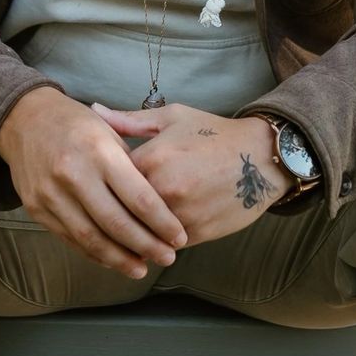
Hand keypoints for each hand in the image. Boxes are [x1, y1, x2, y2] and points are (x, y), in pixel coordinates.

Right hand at [0, 86, 187, 279]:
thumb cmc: (77, 124)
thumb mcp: (110, 132)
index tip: (178, 238)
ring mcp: (51, 194)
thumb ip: (132, 167)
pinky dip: (94, 253)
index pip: (138, 197)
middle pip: (116, 223)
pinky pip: (71, 239)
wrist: (24, 120)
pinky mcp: (36, 209)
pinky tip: (113, 259)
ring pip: (91, 238)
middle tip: (167, 258)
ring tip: (142, 268)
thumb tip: (160, 205)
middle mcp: (73, 174)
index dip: (162, 223)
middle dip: (146, 246)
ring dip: (120, 259)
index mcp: (99, 151)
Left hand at [88, 101, 289, 246]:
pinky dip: (155, 241)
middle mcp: (163, 190)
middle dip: (110, 213)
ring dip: (131, 233)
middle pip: (120, 212)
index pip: (108, 179)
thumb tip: (93, 111)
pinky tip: (150, 235)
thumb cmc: (214, 133)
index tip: (97, 183)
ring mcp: (181, 216)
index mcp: (152, 159)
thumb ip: (129, 121)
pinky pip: (164, 244)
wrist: (263, 158)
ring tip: (124, 227)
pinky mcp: (197, 234)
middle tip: (102, 212)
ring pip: (141, 234)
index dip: (101, 182)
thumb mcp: (172, 118)